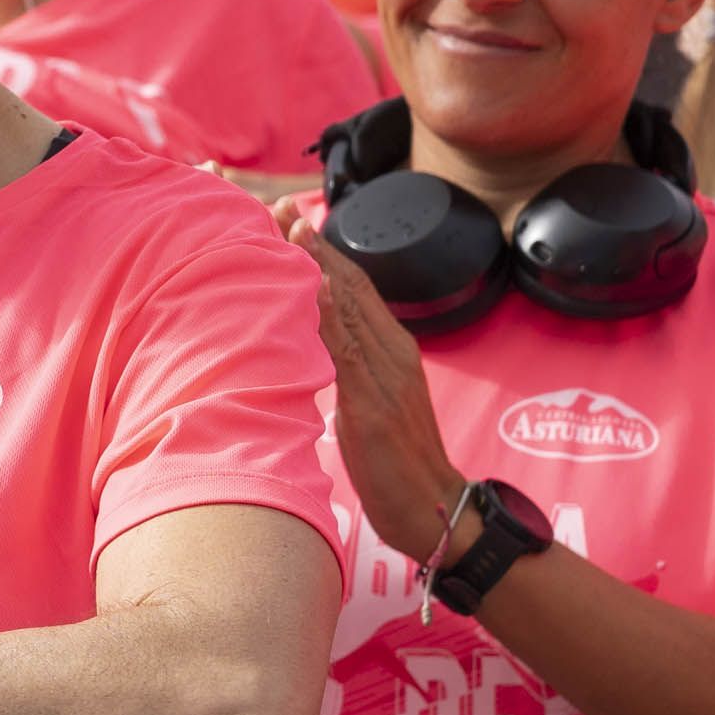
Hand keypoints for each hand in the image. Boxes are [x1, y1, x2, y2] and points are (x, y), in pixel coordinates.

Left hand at [279, 204, 468, 566]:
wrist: (435, 508)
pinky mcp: (374, 407)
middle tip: (278, 206)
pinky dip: (325, 317)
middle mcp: (394, 352)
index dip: (323, 250)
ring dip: (313, 266)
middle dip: (312, 243)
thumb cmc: (397, 462)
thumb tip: (313, 347)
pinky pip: (347, 352)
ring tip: (284, 229)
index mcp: (395, 349)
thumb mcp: (370, 402)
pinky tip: (304, 290)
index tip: (293, 217)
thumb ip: (350, 368)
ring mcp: (387, 377)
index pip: (355, 287)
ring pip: (348, 308)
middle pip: (349, 285)